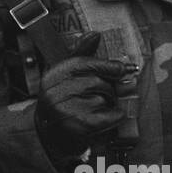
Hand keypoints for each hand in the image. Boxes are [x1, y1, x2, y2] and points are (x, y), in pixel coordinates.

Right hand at [35, 32, 130, 159]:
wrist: (49, 138)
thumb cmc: (63, 103)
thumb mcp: (66, 78)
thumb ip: (81, 56)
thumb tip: (95, 34)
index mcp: (52, 76)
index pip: (83, 63)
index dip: (106, 64)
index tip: (122, 68)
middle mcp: (55, 92)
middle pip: (97, 81)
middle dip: (108, 87)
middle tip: (106, 95)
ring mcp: (66, 110)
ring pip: (104, 98)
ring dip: (109, 104)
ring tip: (96, 110)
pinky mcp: (81, 127)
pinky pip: (112, 115)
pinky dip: (115, 117)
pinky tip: (104, 120)